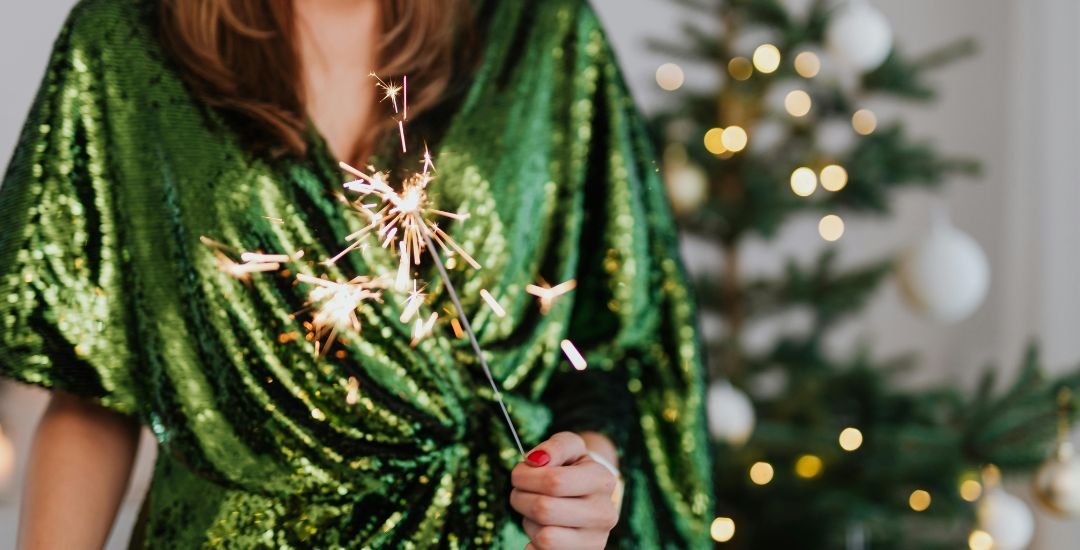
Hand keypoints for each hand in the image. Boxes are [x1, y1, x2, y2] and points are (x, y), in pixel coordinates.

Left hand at [510, 432, 620, 549]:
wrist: (590, 496)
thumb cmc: (574, 468)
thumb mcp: (569, 447)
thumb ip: (555, 446)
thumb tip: (536, 460)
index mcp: (602, 480)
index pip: (554, 481)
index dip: (526, 477)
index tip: (520, 474)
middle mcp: (604, 513)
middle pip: (544, 510)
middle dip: (521, 498)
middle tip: (522, 492)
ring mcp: (596, 540)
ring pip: (544, 537)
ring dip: (529, 521)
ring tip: (536, 511)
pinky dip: (533, 543)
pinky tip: (542, 529)